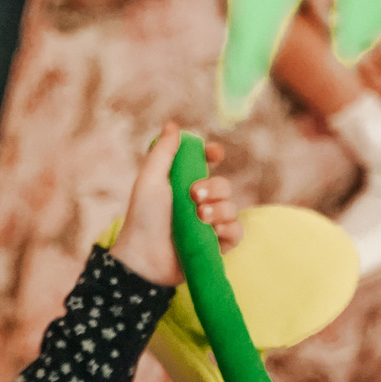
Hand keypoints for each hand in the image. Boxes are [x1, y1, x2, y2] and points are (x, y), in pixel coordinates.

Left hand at [108, 126, 240, 287]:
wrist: (145, 256)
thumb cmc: (143, 217)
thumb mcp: (151, 180)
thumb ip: (163, 152)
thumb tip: (172, 125)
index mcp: (182, 183)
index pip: (206, 163)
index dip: (213, 155)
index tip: (215, 153)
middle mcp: (198, 202)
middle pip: (223, 185)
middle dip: (214, 187)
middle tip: (194, 195)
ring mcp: (208, 224)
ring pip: (232, 207)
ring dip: (219, 209)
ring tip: (200, 217)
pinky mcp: (216, 244)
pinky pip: (236, 230)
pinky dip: (228, 228)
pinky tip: (213, 231)